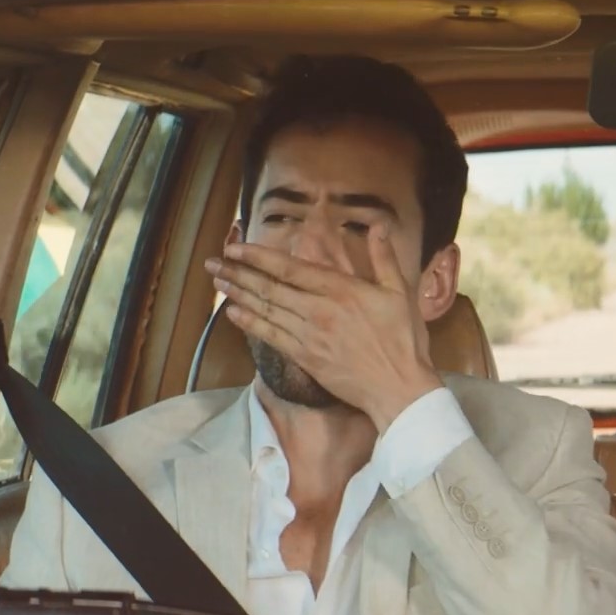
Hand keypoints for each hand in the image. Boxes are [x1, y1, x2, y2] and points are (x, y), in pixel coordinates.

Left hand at [205, 224, 442, 431]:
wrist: (398, 388)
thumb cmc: (403, 340)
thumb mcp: (400, 293)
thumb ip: (384, 258)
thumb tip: (378, 227)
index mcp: (341, 291)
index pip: (290, 268)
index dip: (258, 257)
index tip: (235, 248)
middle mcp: (318, 311)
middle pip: (269, 288)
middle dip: (238, 273)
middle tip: (212, 263)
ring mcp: (308, 336)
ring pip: (266, 310)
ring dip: (238, 295)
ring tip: (217, 282)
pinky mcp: (305, 357)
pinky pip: (270, 336)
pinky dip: (250, 323)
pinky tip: (233, 314)